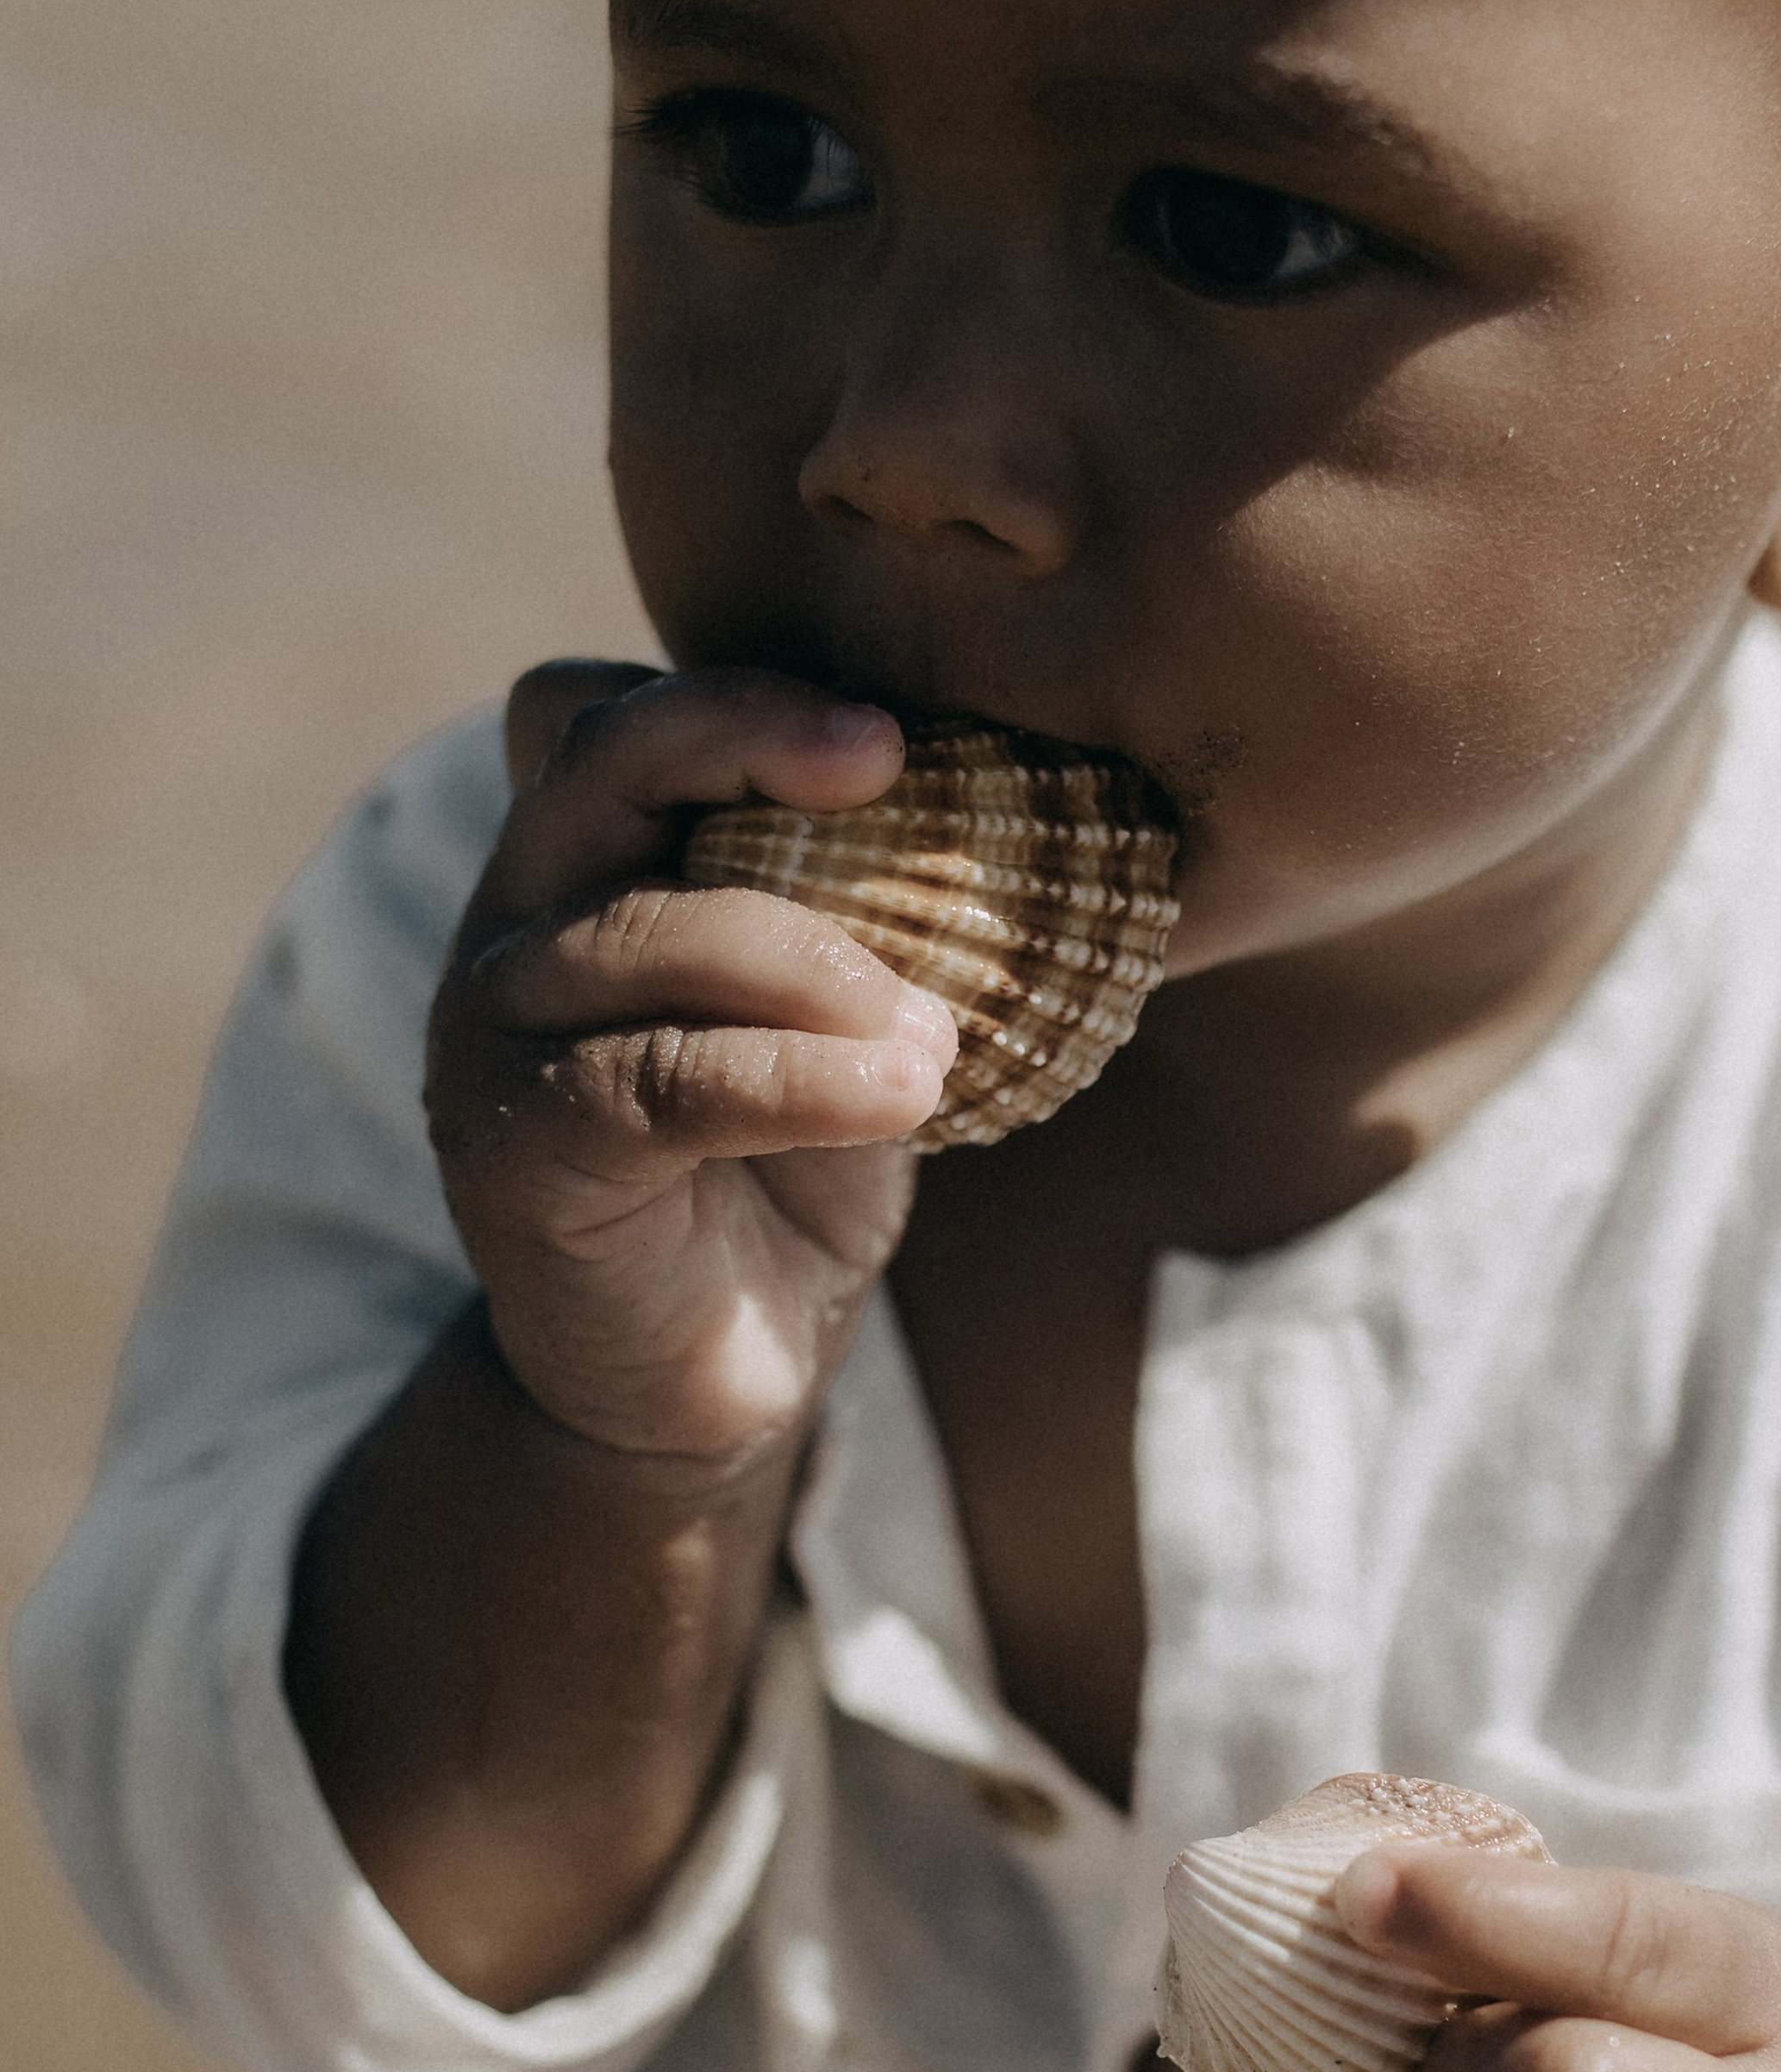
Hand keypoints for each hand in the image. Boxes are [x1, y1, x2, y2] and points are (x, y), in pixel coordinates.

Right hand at [425, 661, 959, 1466]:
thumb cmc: (781, 1175)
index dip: (719, 692)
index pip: (593, 715)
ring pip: (649, 933)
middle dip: (748, 737)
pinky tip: (904, 1094)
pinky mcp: (518, 1148)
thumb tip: (996, 801)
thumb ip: (852, 908)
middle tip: (891, 763)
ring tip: (937, 1034)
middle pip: (599, 764)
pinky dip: (803, 1079)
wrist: (702, 1379)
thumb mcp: (830, 1020)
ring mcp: (494, 1033)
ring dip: (817, 963)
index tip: (881, 731)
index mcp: (580, 869)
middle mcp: (514, 926)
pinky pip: (668, 1078)